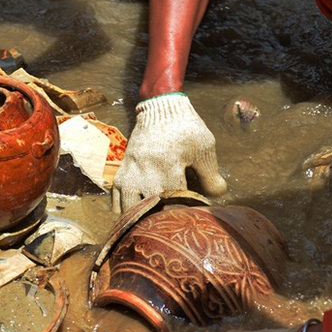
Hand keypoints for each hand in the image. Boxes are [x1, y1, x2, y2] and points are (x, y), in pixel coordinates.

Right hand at [112, 93, 226, 213]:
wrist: (160, 108)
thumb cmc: (185, 128)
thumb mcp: (204, 147)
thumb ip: (211, 175)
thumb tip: (216, 198)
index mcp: (167, 165)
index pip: (175, 201)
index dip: (186, 212)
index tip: (194, 216)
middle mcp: (144, 171)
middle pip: (148, 210)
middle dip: (162, 219)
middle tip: (174, 223)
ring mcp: (129, 172)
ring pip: (128, 209)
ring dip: (140, 218)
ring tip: (154, 222)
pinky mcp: (121, 172)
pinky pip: (115, 200)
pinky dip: (124, 210)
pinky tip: (139, 211)